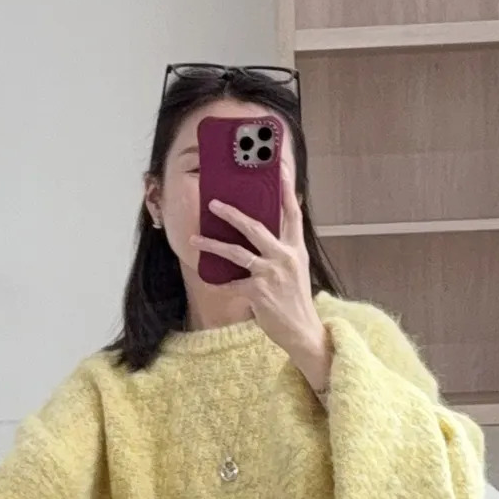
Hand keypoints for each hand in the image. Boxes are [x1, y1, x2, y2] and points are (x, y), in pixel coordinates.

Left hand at [192, 159, 331, 389]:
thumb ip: (285, 249)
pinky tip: (208, 277)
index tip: (281, 168)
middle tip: (213, 203)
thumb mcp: (297, 269)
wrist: (302, 330)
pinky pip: (231, 283)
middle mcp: (285, 257)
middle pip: (256, 227)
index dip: (286, 190)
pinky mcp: (258, 292)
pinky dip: (219, 281)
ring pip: (237, 253)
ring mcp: (271, 274)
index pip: (292, 213)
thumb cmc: (295, 299)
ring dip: (213, 244)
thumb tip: (268, 232)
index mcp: (296, 249)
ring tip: (196, 238)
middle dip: (232, 214)